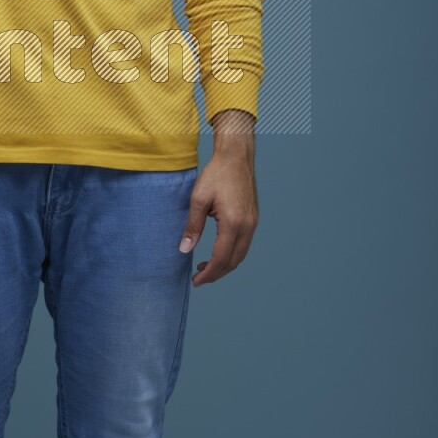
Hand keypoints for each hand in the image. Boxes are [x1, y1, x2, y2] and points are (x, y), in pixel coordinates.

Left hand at [178, 114, 258, 286]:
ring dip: (225, 264)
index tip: (195, 281)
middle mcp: (247, 226)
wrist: (236, 156)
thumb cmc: (216, 174)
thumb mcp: (198, 199)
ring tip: (206, 266)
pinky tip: (218, 250)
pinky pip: (244, 244)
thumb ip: (192, 226)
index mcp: (233, 223)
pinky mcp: (253, 218)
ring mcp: (253, 223)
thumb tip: (184, 250)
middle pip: (233, 261)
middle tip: (198, 277)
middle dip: (216, 273)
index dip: (208, 274)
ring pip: (241, 254)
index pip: (221, 259)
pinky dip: (232, 253)